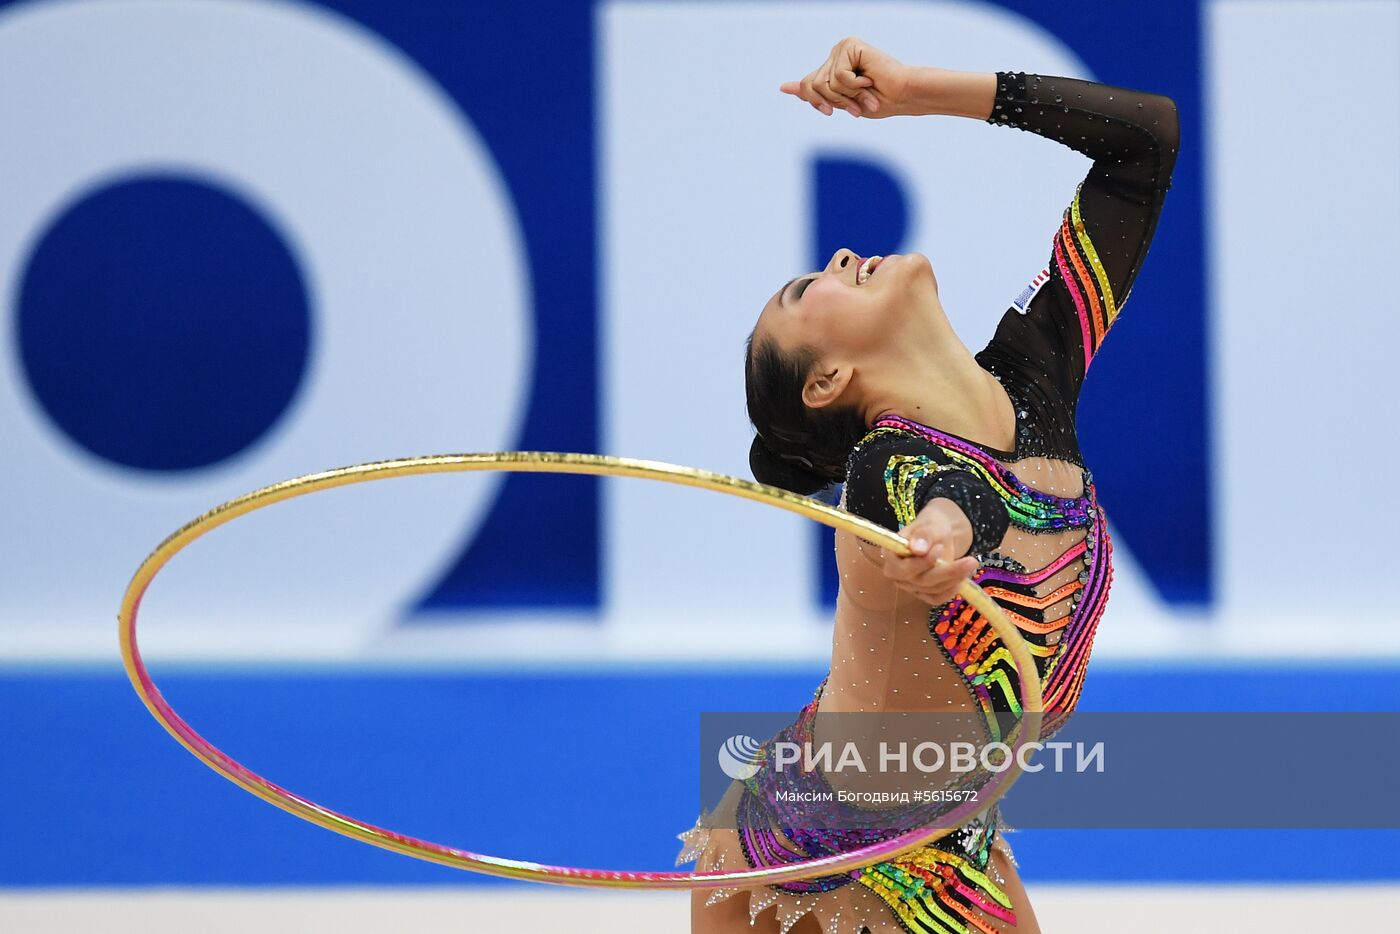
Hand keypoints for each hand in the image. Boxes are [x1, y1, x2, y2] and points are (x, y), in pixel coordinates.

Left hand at [779, 37, 910, 117]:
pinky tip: (869, 80)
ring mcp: (842, 49)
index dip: (816, 101)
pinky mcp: (851, 46)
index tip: (830, 110)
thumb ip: (815, 94)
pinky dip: (854, 86)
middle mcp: (835, 55)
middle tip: (856, 107)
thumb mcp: (840, 102)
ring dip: (847, 96)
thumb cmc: (877, 102)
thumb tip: (783, 87)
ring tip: (866, 94)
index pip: (808, 85)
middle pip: (813, 86)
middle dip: (836, 102)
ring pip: (825, 83)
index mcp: (832, 67)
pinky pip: (839, 76)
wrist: (901, 96)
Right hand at [880, 498, 978, 605]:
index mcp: (890, 553)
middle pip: (919, 580)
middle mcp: (895, 573)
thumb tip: (918, 550)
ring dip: (954, 578)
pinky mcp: (921, 593)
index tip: (940, 548)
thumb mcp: (930, 525)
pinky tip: (963, 578)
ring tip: (971, 563)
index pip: (903, 567)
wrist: (939, 536)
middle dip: (946, 572)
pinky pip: (936, 598)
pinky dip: (951, 590)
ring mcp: (908, 585)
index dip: (922, 562)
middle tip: (970, 561)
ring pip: (931, 589)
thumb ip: (924, 535)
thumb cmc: (931, 527)